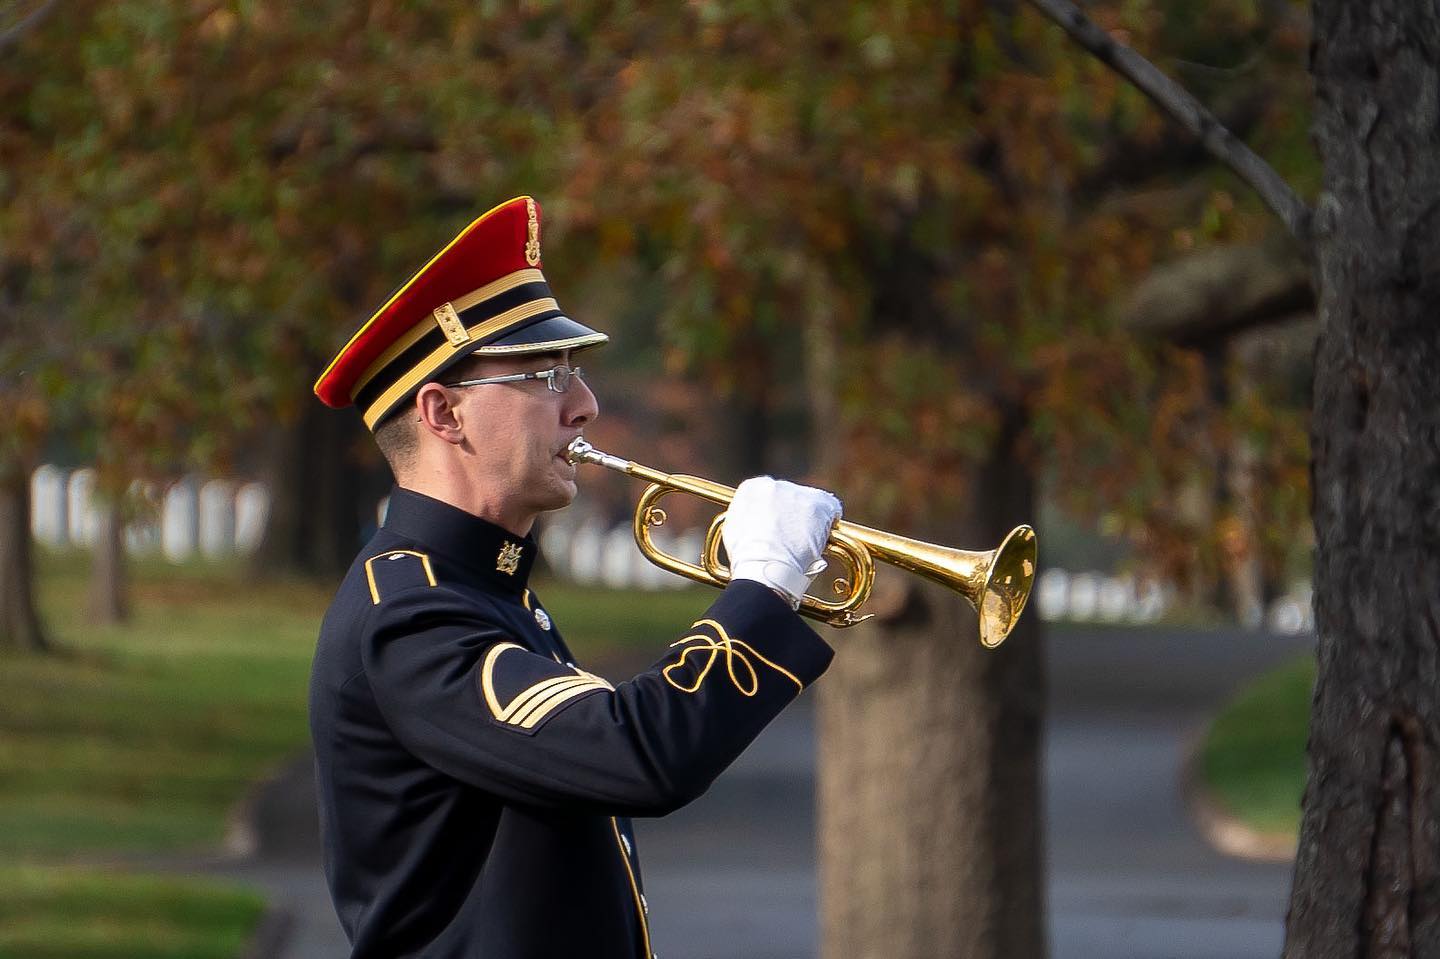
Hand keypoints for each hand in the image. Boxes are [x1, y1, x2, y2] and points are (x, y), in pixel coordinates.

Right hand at [723, 477, 841, 607]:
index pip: (769, 494)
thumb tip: (759, 525)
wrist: (765, 567)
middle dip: (794, 514)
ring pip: (811, 501)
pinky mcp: (818, 505)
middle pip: (791, 496)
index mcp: (751, 490)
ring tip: (809, 541)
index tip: (780, 525)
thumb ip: (748, 521)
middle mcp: (774, 485)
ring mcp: (797, 494)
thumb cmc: (749, 560)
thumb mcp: (737, 534)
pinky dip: (831, 520)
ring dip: (811, 519)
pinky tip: (826, 536)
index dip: (776, 512)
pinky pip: (831, 507)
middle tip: (795, 536)